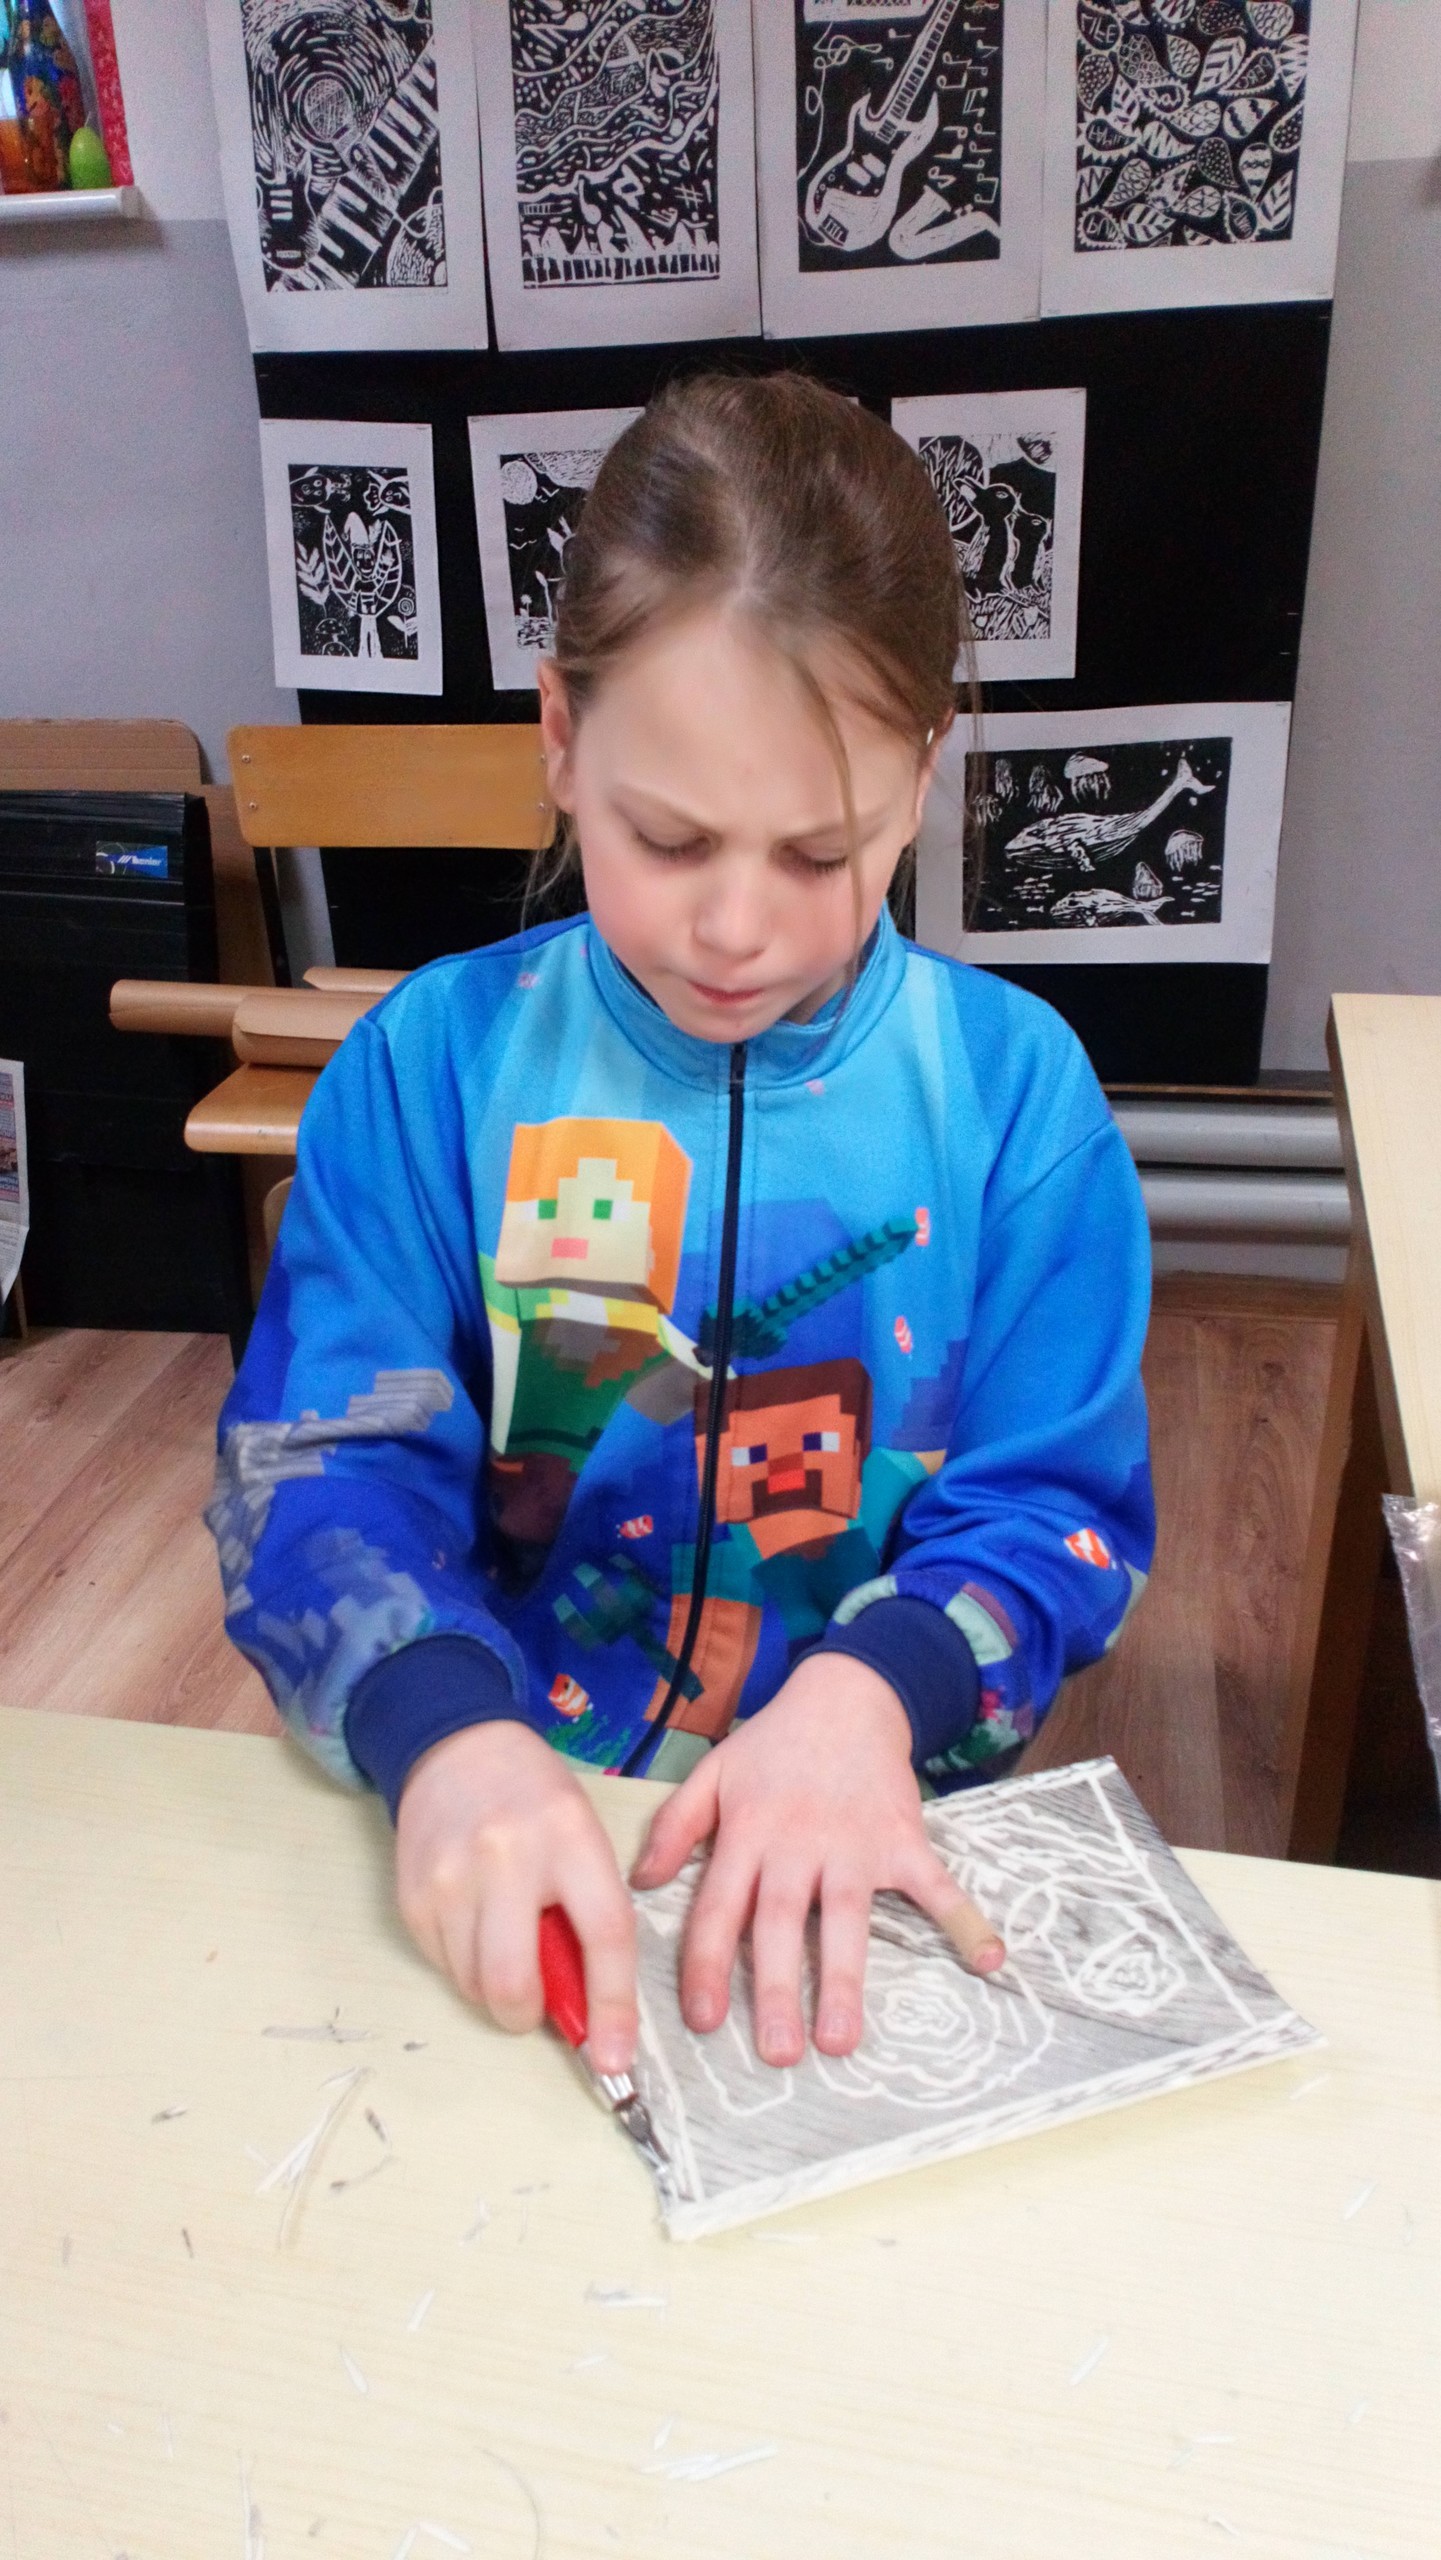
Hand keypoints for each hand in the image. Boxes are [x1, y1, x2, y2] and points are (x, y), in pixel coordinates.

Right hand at [395, 1720, 637, 2070]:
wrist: (458, 1747)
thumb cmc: (536, 1800)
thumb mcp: (583, 1839)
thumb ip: (589, 1915)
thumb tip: (589, 2009)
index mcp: (570, 1839)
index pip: (604, 1936)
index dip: (613, 2006)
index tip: (616, 2058)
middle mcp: (507, 1857)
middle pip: (515, 1981)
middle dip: (529, 2016)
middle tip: (537, 2005)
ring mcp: (452, 1877)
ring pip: (475, 1985)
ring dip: (497, 1991)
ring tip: (507, 1944)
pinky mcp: (413, 1895)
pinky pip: (443, 1966)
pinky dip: (466, 1966)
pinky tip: (475, 1923)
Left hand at [630, 1656, 1004, 2067]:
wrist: (847, 1695)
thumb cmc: (774, 1744)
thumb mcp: (714, 1774)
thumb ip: (675, 1828)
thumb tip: (642, 1884)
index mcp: (747, 1834)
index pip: (718, 1909)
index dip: (707, 1966)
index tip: (704, 2021)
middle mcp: (797, 1845)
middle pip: (781, 1924)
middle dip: (776, 1991)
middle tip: (777, 2054)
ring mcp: (854, 1845)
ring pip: (845, 1919)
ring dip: (844, 1981)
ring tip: (840, 2040)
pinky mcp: (902, 1840)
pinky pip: (935, 1885)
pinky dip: (964, 1919)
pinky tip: (987, 1961)